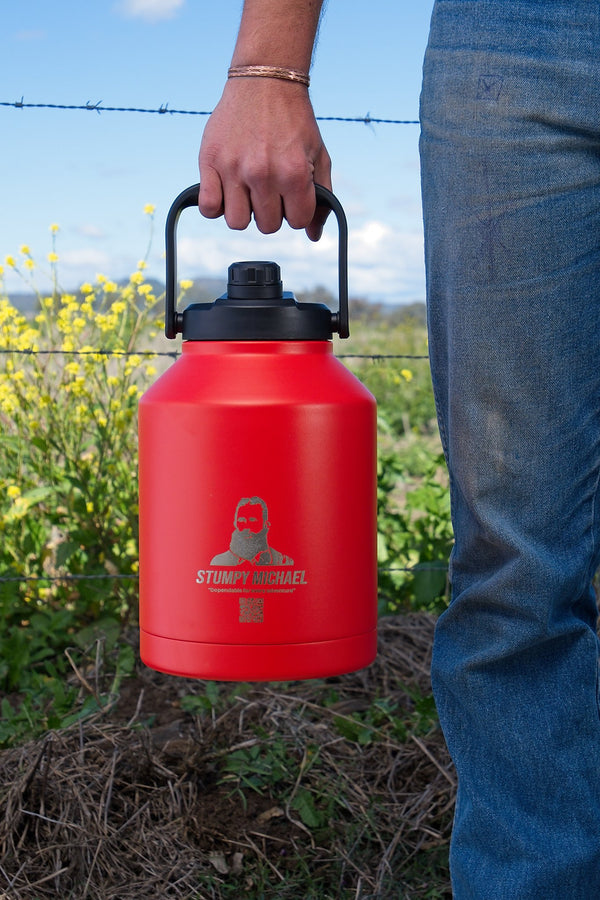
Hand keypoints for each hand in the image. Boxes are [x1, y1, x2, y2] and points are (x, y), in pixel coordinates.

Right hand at [198, 77, 331, 240]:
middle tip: (270, 189)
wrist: (265, 82)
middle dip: (272, 211)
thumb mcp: (319, 157)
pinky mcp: (210, 161)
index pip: (297, 222)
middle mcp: (263, 173)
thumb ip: (322, 198)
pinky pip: (209, 208)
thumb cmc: (294, 122)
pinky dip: (216, 206)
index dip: (296, 211)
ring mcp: (234, 168)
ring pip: (237, 223)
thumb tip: (313, 235)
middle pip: (267, 226)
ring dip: (244, 212)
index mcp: (294, 173)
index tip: (291, 194)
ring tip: (247, 190)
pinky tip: (226, 192)